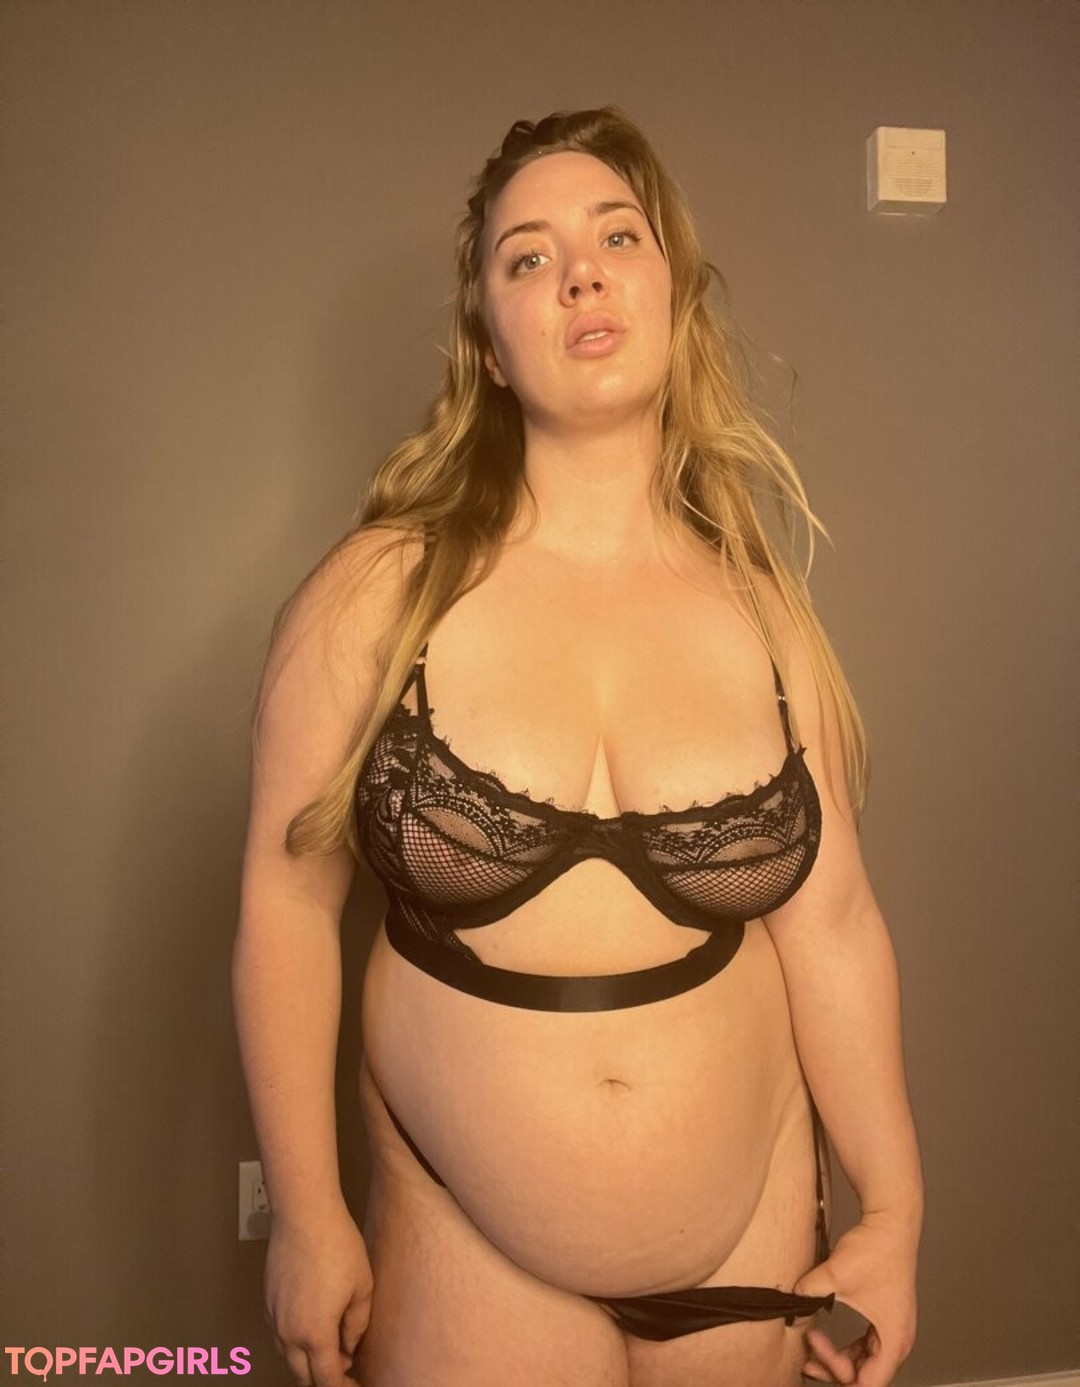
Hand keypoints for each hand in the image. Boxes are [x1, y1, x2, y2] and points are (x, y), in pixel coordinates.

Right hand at [264, 1205, 373, 1386]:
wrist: (303, 1214)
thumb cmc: (337, 1245)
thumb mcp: (362, 1287)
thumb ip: (356, 1325)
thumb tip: (348, 1346)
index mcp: (315, 1334)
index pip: (326, 1380)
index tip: (356, 1384)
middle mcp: (288, 1332)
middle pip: (302, 1375)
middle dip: (323, 1378)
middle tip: (345, 1369)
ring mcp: (273, 1316)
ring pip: (287, 1355)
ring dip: (307, 1360)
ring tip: (332, 1346)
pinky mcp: (267, 1299)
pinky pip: (278, 1334)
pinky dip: (294, 1340)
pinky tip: (311, 1324)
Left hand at [794, 1214, 917, 1385]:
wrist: (890, 1223)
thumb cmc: (874, 1250)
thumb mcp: (835, 1275)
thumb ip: (808, 1293)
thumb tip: (789, 1305)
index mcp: (894, 1341)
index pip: (867, 1384)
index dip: (836, 1372)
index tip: (813, 1340)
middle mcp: (899, 1341)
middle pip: (866, 1378)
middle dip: (833, 1371)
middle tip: (806, 1359)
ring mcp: (893, 1330)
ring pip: (865, 1364)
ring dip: (838, 1361)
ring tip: (810, 1348)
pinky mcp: (885, 1318)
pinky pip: (865, 1347)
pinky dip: (846, 1348)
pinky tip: (822, 1337)